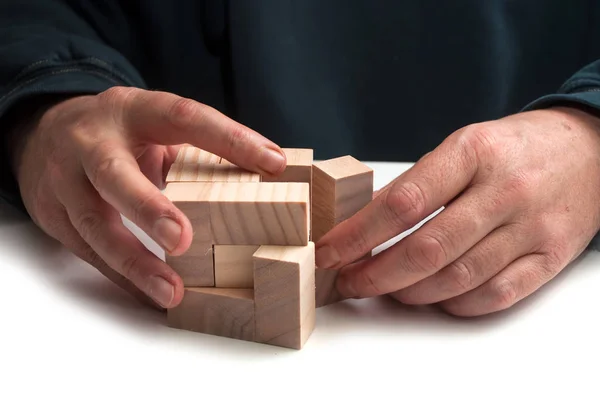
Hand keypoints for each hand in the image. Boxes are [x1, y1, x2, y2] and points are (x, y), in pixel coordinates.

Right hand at [10, 87, 285, 308]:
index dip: (229, 138)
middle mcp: (92, 142)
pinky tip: (151, 295)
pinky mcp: (53, 215)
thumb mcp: (152, 126)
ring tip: (170, 292)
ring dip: (134, 262)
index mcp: (132, 110)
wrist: (42, 137)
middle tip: (182, 240)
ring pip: (93, 224)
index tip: (272, 162)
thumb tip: (265, 177)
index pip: (184, 117)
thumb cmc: (118, 135)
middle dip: (148, 208)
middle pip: (114, 175)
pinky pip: (89, 252)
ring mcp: (65, 180)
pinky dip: (123, 277)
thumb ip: (194, 149)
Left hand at [315, 106, 599, 315]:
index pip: (402, 203)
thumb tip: (365, 224)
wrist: (590, 150)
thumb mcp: (463, 145)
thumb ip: (419, 184)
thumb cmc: (513, 148)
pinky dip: (454, 303)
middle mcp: (503, 191)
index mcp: (472, 153)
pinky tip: (433, 297)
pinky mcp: (550, 256)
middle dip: (375, 274)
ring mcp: (530, 227)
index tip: (329, 252)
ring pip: (456, 278)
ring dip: (410, 292)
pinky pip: (494, 294)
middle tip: (349, 282)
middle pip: (425, 249)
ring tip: (385, 290)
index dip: (357, 235)